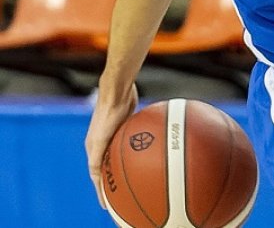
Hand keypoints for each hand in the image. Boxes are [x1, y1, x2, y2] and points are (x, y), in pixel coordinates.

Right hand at [85, 81, 138, 207]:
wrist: (118, 90)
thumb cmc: (107, 113)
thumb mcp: (100, 139)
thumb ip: (97, 158)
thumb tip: (96, 179)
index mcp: (93, 150)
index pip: (97, 177)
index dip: (102, 193)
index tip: (108, 207)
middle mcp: (102, 144)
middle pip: (109, 169)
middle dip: (115, 185)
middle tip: (124, 199)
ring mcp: (115, 135)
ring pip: (122, 157)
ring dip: (128, 169)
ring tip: (141, 182)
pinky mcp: (127, 126)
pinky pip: (136, 144)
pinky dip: (141, 153)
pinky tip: (155, 159)